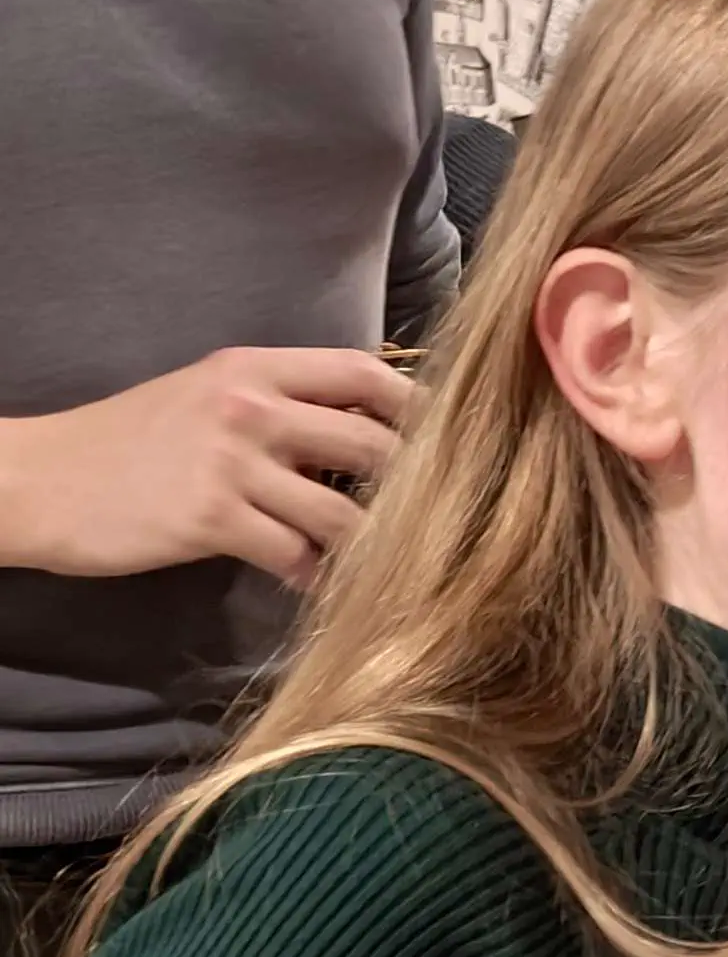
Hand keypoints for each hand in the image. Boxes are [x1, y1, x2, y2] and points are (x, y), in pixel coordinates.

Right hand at [0, 347, 412, 586]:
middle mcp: (249, 407)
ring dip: (373, 547)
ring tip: (390, 567)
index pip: (364, 373)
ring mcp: (231, 463)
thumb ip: (281, 407)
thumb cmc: (129, 444)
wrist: (39, 480)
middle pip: (376, 445)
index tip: (458, 443)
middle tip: (443, 524)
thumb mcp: (206, 398)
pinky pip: (299, 556)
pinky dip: (321, 579)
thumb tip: (366, 434)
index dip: (421, 409)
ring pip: (346, 513)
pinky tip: (325, 588)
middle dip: (419, 491)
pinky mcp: (212, 519)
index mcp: (252, 368)